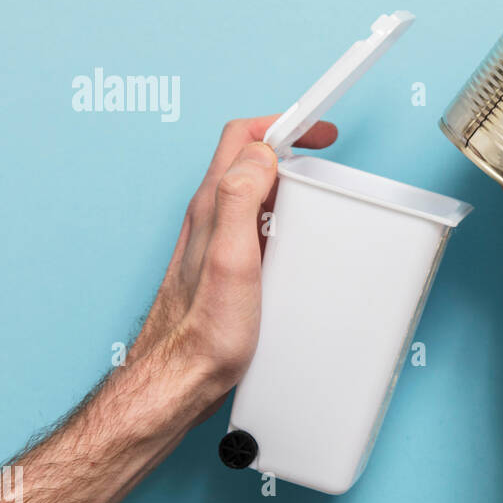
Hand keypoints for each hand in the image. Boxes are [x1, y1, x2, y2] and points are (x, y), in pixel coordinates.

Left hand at [132, 114, 336, 406]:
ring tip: (316, 194)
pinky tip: (296, 241)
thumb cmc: (204, 332)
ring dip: (284, 182)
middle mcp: (209, 218)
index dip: (284, 123)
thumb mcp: (230, 259)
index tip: (320, 131)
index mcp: (212, 206)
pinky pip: (252, 224)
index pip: (242, 138)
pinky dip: (280, 217)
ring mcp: (213, 241)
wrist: (180, 380)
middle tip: (322, 157)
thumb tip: (261, 153)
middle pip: (246, 159)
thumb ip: (239, 198)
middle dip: (288, 146)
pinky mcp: (223, 265)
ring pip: (250, 191)